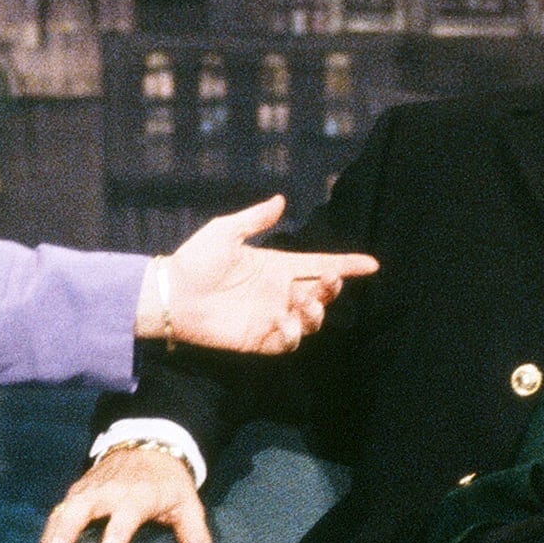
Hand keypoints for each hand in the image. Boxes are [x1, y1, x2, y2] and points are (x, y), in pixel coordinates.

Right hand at [38, 443, 214, 542]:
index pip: (127, 510)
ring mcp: (88, 492)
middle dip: (69, 526)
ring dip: (51, 535)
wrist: (147, 447)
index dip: (119, 527)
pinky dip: (48, 535)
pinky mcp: (75, 494)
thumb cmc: (168, 483)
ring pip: (63, 510)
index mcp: (139, 495)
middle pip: (83, 506)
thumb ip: (194, 532)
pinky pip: (57, 514)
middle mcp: (108, 492)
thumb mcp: (186, 503)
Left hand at [140, 196, 378, 355]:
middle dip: (333, 289)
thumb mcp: (226, 231)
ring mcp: (272, 317)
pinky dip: (294, 332)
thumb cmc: (195, 260)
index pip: (320, 265)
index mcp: (277, 266)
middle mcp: (280, 292)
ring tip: (301, 302)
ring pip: (312, 320)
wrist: (172, 294)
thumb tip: (282, 201)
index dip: (347, 265)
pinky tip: (281, 320)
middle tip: (328, 282)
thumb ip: (255, 219)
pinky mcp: (260, 339)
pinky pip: (290, 341)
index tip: (371, 265)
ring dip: (316, 311)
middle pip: (323, 294)